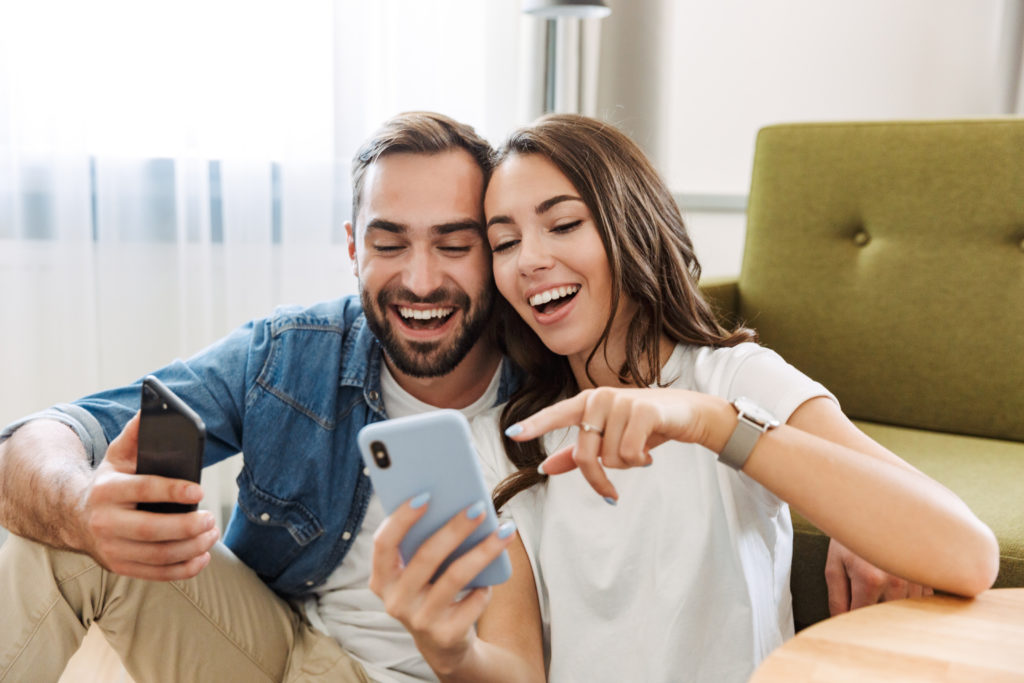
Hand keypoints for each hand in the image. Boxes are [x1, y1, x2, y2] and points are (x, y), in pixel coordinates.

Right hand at [77, 412, 218, 580]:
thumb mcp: (117, 456)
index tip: (199, 491)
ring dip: (191, 548)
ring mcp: (111, 549)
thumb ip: (135, 434)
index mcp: (107, 490)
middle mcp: (105, 522)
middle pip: (150, 530)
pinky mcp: (119, 567)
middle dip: (186, 527)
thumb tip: (152, 410)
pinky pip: (155, 574)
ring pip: (156, 555)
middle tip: (210, 519)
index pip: (143, 489)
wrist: (76, 517)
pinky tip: (202, 556)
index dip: (172, 491)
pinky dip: (182, 569)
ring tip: (211, 533)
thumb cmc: (110, 483)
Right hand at [369, 495, 516, 676]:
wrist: (444, 644)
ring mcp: (420, 620)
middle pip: (426, 556)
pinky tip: (494, 575)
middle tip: (478, 507)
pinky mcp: (446, 635)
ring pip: (456, 576)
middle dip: (455, 528)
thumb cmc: (431, 591)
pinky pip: (473, 600)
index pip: (383, 544)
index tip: (426, 495)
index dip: (401, 519)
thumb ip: (423, 543)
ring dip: (483, 550)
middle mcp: (395, 601)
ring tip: (504, 530)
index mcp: (382, 579)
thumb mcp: (419, 573)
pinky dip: (486, 585)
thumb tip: (456, 503)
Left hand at [506, 387, 721, 501]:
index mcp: (587, 402)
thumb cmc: (645, 425)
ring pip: (611, 458)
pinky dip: (640, 460)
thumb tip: (545, 469)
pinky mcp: (643, 411)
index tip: (512, 435)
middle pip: (585, 454)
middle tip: (611, 491)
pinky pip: (630, 454)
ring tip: (640, 452)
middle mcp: (600, 398)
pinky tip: (650, 451)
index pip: (555, 415)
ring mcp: (622, 401)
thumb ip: (576, 454)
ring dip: (627, 465)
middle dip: (599, 478)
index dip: (534, 425)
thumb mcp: (609, 438)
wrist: (688, 413)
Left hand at [825, 538, 932, 614]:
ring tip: (879, 582)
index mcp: (870, 579)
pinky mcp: (927, 575)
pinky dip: (908, 599)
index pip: (861, 618)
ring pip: (903, 611)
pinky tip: (897, 581)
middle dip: (871, 616)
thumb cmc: (850, 538)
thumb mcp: (834, 565)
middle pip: (884, 618)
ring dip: (891, 607)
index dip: (851, 622)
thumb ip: (836, 599)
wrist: (874, 507)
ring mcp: (915, 577)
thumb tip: (840, 623)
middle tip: (861, 598)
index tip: (845, 617)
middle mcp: (897, 580)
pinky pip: (920, 600)